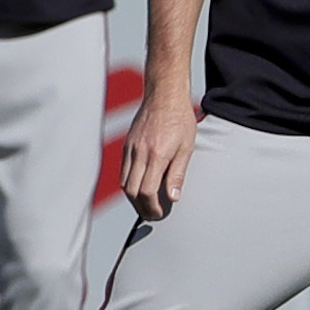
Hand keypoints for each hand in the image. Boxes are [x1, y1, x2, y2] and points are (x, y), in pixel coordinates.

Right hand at [121, 89, 194, 219]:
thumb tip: (173, 197)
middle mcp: (139, 153)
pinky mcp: (127, 144)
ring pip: (124, 182)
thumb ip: (178, 174)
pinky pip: (123, 170)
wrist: (165, 95)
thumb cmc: (179, 119)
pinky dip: (129, 182)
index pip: (147, 191)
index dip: (152, 207)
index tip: (160, 213)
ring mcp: (130, 148)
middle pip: (132, 191)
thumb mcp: (186, 148)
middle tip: (152, 213)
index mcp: (156, 155)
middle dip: (141, 207)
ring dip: (133, 197)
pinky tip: (140, 185)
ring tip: (146, 204)